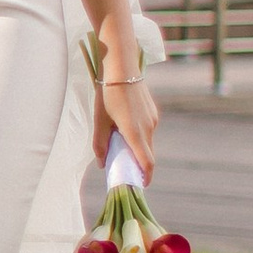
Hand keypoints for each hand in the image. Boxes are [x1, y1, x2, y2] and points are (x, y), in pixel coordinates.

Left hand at [93, 70, 157, 184]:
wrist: (122, 67)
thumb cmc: (107, 93)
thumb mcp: (99, 120)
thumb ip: (100, 144)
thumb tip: (102, 163)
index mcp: (134, 132)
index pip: (147, 162)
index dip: (146, 176)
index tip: (142, 185)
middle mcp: (148, 127)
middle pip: (147, 153)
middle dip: (138, 164)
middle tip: (125, 168)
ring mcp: (153, 119)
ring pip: (147, 141)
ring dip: (138, 147)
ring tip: (121, 145)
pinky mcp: (153, 112)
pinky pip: (148, 130)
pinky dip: (139, 135)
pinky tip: (125, 127)